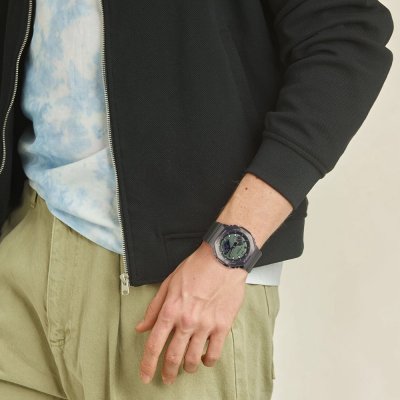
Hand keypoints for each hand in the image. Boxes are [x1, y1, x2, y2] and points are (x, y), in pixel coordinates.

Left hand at [135, 241, 247, 384]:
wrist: (223, 259)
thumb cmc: (196, 268)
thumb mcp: (168, 283)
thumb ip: (154, 308)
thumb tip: (142, 327)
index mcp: (170, 310)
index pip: (154, 345)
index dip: (147, 365)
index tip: (145, 376)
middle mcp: (187, 321)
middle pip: (173, 357)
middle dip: (167, 372)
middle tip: (166, 378)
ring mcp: (206, 325)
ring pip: (193, 359)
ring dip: (187, 369)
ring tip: (186, 368)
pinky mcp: (223, 326)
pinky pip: (214, 353)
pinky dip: (207, 361)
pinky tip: (204, 359)